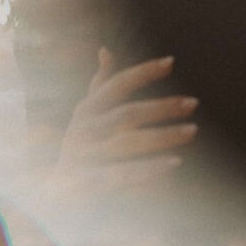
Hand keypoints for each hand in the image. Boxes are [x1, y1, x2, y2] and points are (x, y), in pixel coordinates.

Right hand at [59, 50, 196, 172]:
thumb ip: (99, 86)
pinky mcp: (85, 182)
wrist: (52, 196)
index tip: (171, 62)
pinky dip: (148, 169)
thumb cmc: (79, 150)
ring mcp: (82, 156)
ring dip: (161, 136)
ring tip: (192, 130)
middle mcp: (81, 129)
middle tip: (194, 103)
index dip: (142, 72)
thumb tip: (105, 50)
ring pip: (127, 142)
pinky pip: (121, 174)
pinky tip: (174, 163)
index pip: (115, 85)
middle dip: (161, 107)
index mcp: (84, 111)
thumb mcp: (85, 117)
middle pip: (126, 114)